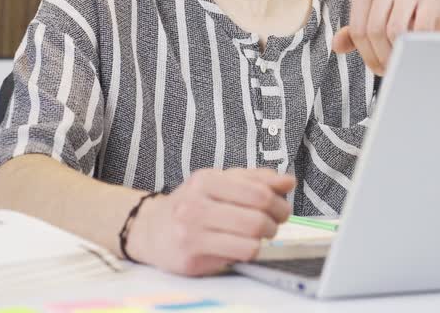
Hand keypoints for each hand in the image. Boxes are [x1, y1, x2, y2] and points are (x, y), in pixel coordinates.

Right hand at [123, 168, 294, 276]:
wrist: (151, 230)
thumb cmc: (193, 204)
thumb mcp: (220, 182)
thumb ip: (255, 179)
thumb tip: (288, 182)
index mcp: (205, 180)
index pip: (258, 192)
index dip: (279, 203)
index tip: (281, 209)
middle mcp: (195, 205)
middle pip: (257, 218)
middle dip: (275, 223)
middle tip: (273, 224)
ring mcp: (191, 234)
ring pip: (251, 241)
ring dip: (263, 240)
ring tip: (258, 236)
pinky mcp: (192, 259)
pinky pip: (239, 257)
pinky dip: (249, 252)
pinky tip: (241, 247)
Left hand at [330, 0, 439, 75]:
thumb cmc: (404, 24)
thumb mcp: (375, 27)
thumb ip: (353, 36)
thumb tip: (336, 45)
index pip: (358, 30)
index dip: (368, 55)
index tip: (379, 69)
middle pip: (374, 30)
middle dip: (384, 56)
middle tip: (395, 70)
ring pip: (395, 30)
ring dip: (400, 54)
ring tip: (406, 64)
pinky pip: (420, 30)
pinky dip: (420, 48)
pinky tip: (423, 53)